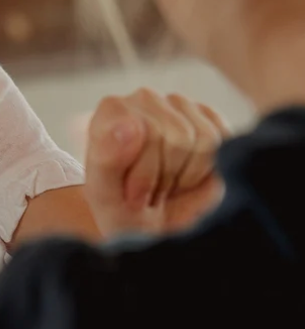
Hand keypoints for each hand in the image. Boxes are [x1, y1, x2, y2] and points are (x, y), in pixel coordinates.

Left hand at [85, 89, 228, 236]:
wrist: (148, 229)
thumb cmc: (121, 212)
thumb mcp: (104, 197)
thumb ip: (107, 158)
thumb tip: (132, 123)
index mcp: (112, 110)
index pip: (144, 133)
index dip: (144, 174)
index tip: (130, 194)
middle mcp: (145, 99)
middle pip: (177, 137)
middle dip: (166, 177)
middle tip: (150, 193)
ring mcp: (179, 106)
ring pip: (204, 140)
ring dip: (186, 176)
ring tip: (165, 186)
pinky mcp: (209, 118)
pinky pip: (224, 143)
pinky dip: (208, 171)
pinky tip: (186, 179)